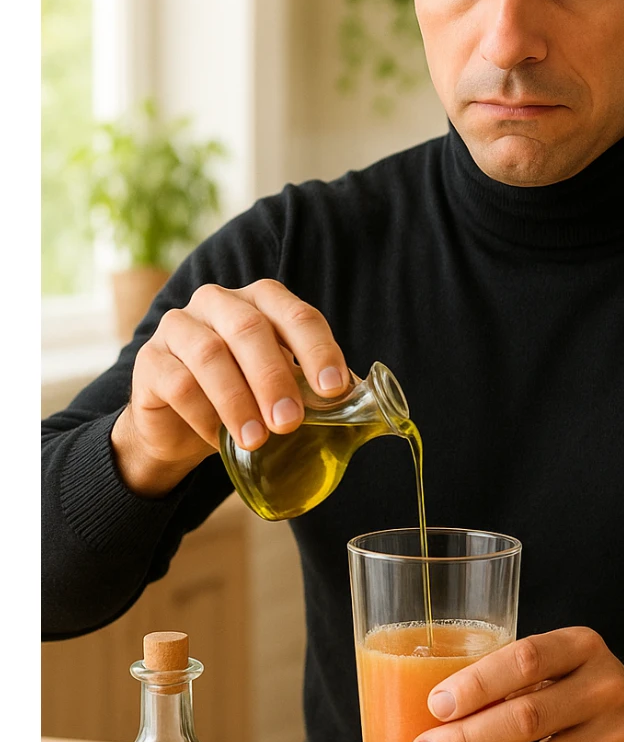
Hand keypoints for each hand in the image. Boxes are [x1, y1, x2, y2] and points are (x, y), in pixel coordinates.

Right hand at [110, 279, 349, 496]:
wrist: (180, 426)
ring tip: (256, 440)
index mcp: (260, 301)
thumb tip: (356, 401)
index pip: (295, 315)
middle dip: (274, 378)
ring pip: (210, 354)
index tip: (333, 389)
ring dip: (237, 400)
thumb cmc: (242, 397)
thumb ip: (310, 386)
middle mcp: (218, 302)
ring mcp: (179, 326)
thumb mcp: (280, 387)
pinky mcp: (149, 360)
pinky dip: (204, 415)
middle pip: (250, 329)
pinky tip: (219, 440)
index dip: (317, 349)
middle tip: (290, 421)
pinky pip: (178, 383)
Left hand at [408, 627, 623, 741]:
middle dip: (466, 739)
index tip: (436, 704)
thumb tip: (430, 717)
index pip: (527, 658)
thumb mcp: (562, 671)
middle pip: (527, 716)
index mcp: (583, 648)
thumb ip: (512, 682)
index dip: (479, 682)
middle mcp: (605, 690)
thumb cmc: (584, 699)